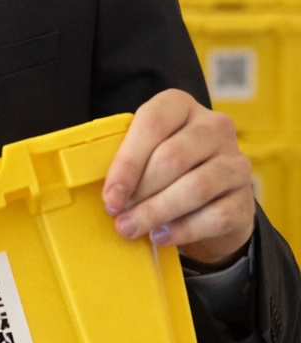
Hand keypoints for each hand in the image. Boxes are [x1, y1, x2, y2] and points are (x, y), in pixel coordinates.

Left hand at [102, 89, 254, 264]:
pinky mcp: (245, 199)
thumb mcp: (147, 153)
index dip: (128, 162)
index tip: (110, 194)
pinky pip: (214, 216)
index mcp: (181, 106)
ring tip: (131, 228)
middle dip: (139, 191)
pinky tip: (161, 236)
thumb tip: (97, 185)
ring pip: (195, 187)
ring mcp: (235, 162)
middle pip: (173, 157)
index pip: (153, 122)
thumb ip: (125, 158)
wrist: (213, 200)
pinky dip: (182, 229)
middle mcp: (214, 127)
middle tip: (117, 215)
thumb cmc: (167, 171)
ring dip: (156, 212)